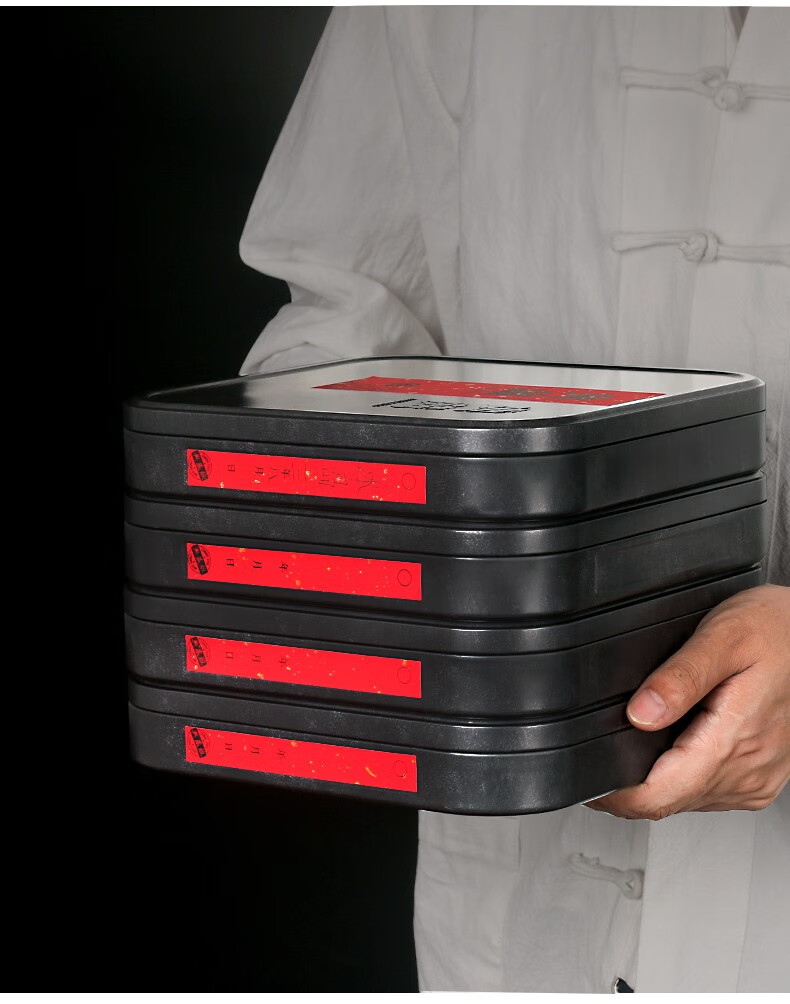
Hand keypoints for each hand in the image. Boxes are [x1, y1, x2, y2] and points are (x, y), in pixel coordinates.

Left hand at [587, 584, 789, 818]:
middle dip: (626, 784)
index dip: (613, 794)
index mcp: (733, 742)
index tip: (586, 779)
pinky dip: (681, 773)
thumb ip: (679, 678)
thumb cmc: (779, 630)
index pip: (657, 797)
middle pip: (667, 801)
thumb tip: (639, 713)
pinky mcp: (758, 775)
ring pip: (685, 799)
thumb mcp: (725, 637)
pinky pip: (707, 789)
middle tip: (601, 749)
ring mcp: (755, 777)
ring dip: (655, 779)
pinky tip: (675, 740)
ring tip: (638, 737)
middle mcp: (747, 771)